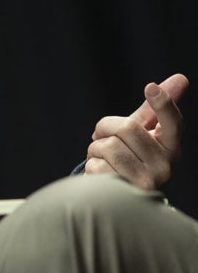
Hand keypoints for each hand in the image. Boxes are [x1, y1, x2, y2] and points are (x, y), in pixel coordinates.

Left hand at [84, 73, 186, 189]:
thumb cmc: (131, 157)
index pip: (173, 123)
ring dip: (95, 148)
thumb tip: (181, 78)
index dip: (162, 104)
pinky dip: (92, 165)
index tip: (150, 86)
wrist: (119, 194)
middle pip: (127, 127)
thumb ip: (155, 110)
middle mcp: (166, 166)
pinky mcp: (125, 192)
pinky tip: (102, 173)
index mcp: (172, 147)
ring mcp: (147, 180)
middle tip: (102, 136)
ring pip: (108, 146)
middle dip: (106, 127)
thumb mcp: (142, 133)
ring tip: (103, 158)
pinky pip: (97, 165)